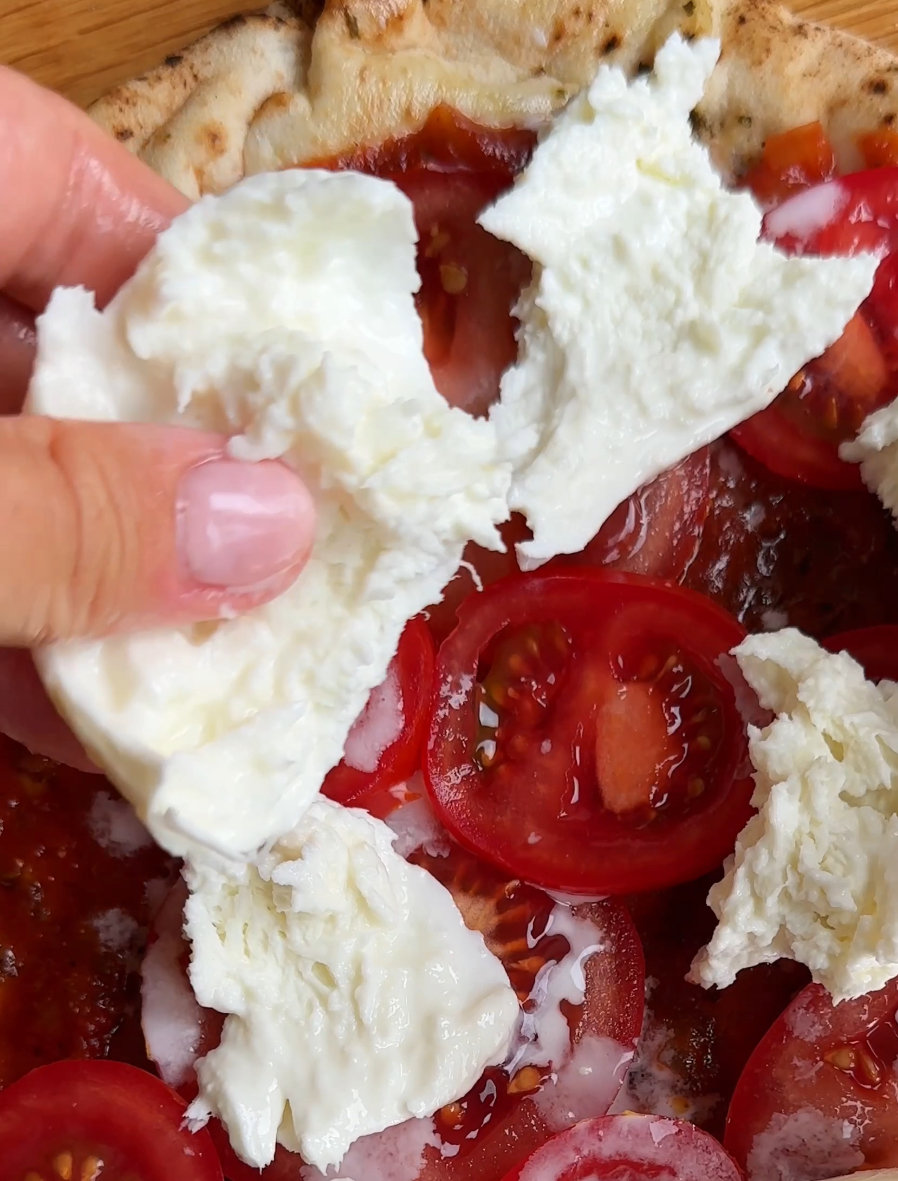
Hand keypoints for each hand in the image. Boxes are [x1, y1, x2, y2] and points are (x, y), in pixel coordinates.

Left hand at [0, 66, 315, 758]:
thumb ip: (63, 513)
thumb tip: (274, 532)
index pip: (64, 182)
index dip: (203, 290)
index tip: (315, 413)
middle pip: (58, 362)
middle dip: (177, 487)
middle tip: (301, 587)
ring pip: (9, 487)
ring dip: (107, 595)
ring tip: (228, 694)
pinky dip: (11, 640)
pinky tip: (92, 729)